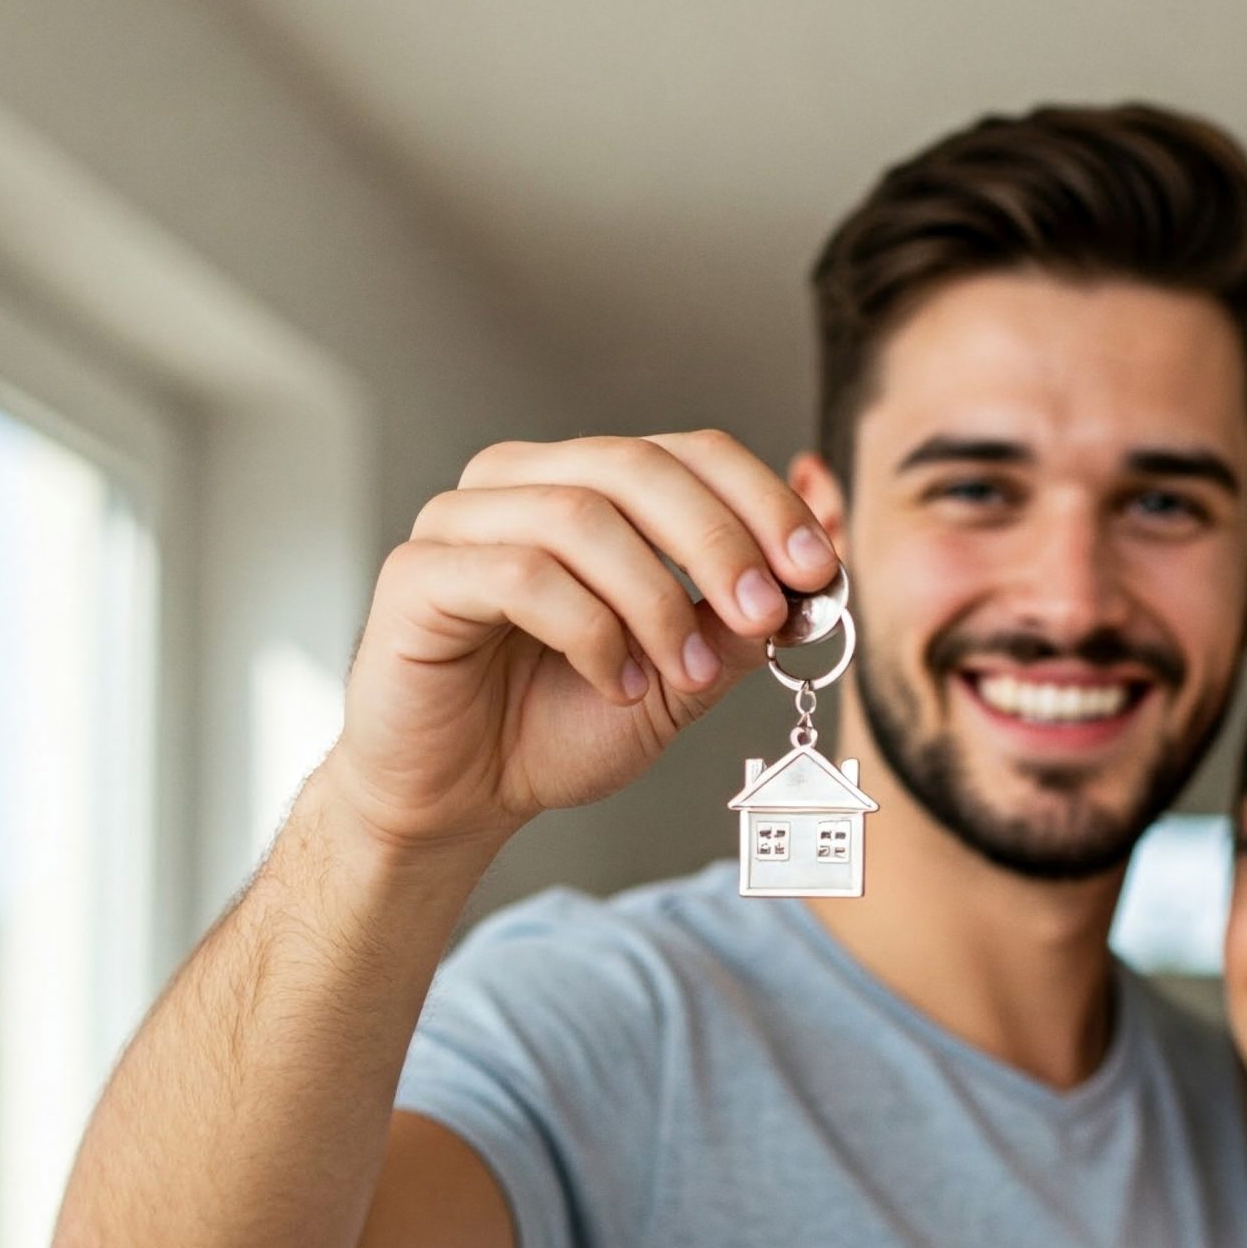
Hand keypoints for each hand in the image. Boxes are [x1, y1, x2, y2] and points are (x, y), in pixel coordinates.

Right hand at [332, 432, 842, 856]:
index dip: (762, 501)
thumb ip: (746, 615)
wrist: (465, 796)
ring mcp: (462, 521)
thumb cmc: (560, 726)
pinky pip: (520, 575)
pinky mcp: (418, 574)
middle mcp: (521, 484)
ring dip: (655, 603)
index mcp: (587, 487)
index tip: (817, 568)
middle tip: (763, 617)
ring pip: (582, 517)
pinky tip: (616, 685)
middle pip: (638, 465)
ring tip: (683, 675)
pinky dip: (590, 633)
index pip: (688, 451)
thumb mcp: (685, 675)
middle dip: (719, 543)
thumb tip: (828, 545)